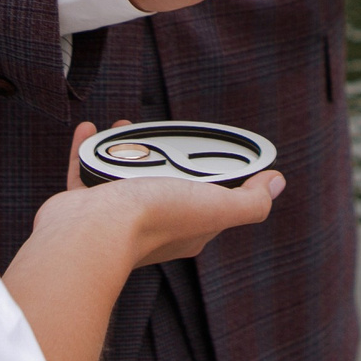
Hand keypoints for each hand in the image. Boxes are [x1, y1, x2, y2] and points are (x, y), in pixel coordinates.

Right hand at [6, 122, 285, 360]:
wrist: (89, 235)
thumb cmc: (152, 219)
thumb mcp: (215, 206)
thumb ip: (250, 200)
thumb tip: (277, 182)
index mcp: (186, 229)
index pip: (206, 200)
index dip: (210, 175)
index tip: (204, 146)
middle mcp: (150, 227)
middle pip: (161, 185)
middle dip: (163, 157)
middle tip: (160, 131)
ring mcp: (113, 219)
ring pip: (121, 179)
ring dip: (124, 150)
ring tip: (123, 125)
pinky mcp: (82, 209)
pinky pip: (85, 173)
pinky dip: (86, 151)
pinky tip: (90, 129)